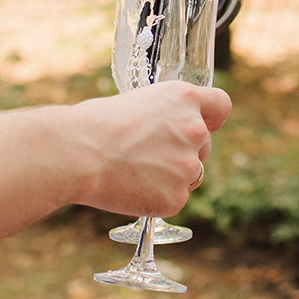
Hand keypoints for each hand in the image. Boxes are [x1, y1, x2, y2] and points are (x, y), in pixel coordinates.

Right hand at [73, 81, 230, 216]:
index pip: (220, 105)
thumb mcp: (136, 103)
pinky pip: (173, 199)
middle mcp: (194, 130)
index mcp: (184, 98)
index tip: (203, 123)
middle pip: (204, 145)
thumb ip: (162, 117)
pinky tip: (130, 187)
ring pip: (190, 175)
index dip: (211, 116)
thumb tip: (162, 132)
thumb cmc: (94, 124)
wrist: (77, 154)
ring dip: (170, 176)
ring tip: (133, 171)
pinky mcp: (176, 198)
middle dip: (182, 150)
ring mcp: (188, 166)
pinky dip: (156, 198)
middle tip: (146, 154)